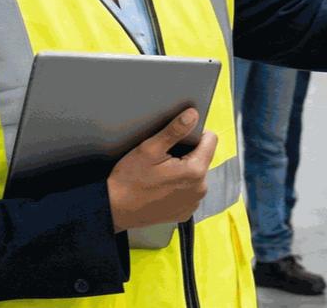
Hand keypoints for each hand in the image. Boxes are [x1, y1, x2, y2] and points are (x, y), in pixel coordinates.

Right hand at [106, 108, 218, 232]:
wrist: (115, 210)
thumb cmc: (130, 180)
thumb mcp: (149, 149)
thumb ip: (175, 130)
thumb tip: (193, 115)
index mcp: (195, 171)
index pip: (210, 140)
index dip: (195, 134)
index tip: (177, 139)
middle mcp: (200, 189)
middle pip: (203, 158)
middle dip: (187, 154)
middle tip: (163, 158)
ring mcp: (193, 203)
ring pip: (196, 175)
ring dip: (184, 171)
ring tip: (161, 174)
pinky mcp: (186, 212)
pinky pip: (189, 192)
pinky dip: (179, 187)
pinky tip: (162, 188)